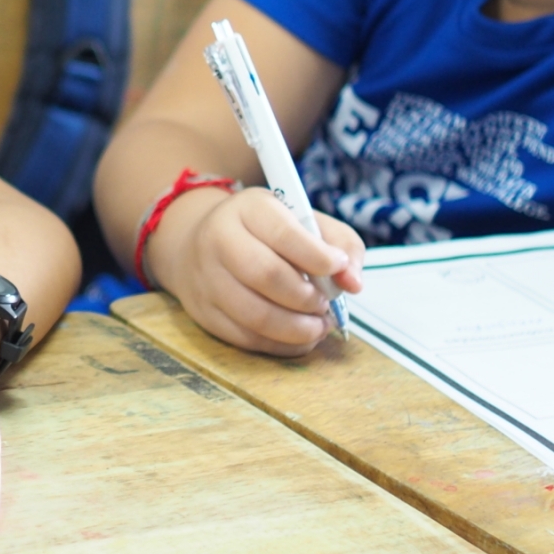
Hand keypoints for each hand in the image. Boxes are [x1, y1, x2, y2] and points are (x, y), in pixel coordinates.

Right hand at [149, 187, 364, 355]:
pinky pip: (245, 338)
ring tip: (318, 324)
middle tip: (325, 303)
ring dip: (297, 328)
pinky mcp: (203, 311)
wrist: (199, 242)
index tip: (337, 268)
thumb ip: (340, 244)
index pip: (284, 234)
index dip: (318, 257)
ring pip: (255, 315)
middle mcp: (219, 239)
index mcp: (248, 209)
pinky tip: (298, 336)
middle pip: (266, 275)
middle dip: (307, 297)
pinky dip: (281, 345)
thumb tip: (353, 282)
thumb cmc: (265, 232)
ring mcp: (206, 278)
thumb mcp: (303, 220)